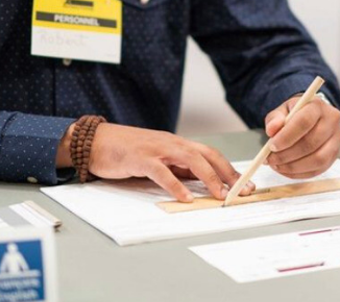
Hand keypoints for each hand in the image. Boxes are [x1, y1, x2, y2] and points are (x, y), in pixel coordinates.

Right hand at [84, 123, 255, 202]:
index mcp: (174, 144)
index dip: (228, 169)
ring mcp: (155, 149)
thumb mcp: (155, 158)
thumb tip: (200, 182)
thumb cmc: (123, 151)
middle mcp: (169, 143)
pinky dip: (175, 185)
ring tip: (220, 195)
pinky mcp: (139, 158)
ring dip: (208, 177)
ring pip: (189, 159)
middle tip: (241, 191)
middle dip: (227, 172)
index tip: (244, 185)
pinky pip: (161, 172)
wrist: (94, 142)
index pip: (208, 154)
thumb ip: (175, 167)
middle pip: (205, 154)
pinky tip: (185, 197)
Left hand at [264, 93, 339, 178]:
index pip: (304, 121)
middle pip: (311, 143)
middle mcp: (332, 122)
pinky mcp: (335, 154)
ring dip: (294, 166)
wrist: (310, 117)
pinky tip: (286, 170)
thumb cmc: (294, 113)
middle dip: (287, 154)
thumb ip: (275, 119)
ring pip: (318, 159)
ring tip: (276, 165)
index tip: (271, 146)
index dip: (286, 136)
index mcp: (317, 106)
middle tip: (270, 159)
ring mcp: (336, 140)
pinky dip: (300, 173)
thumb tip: (271, 130)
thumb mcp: (282, 111)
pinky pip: (319, 169)